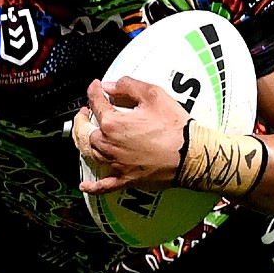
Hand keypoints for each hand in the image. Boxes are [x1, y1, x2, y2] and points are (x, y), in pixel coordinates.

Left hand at [72, 78, 190, 194]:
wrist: (190, 154)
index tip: (95, 87)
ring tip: (87, 136)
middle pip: (86, 132)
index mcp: (113, 123)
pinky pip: (104, 185)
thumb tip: (110, 86)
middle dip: (83, 120)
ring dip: (86, 143)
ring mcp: (116, 163)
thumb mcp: (153, 95)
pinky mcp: (126, 179)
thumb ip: (128, 86)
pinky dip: (92, 185)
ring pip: (92, 154)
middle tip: (85, 113)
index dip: (93, 92)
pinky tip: (84, 185)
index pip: (95, 103)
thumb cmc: (174, 127)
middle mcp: (109, 144)